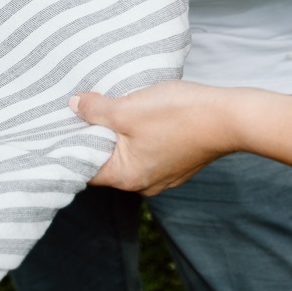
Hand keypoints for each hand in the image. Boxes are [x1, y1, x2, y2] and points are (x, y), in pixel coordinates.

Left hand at [72, 82, 236, 195]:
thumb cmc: (178, 115)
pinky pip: (148, 151)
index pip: (83, 168)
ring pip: (127, 154)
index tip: (59, 127)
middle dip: (93, 137)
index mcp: (127, 178)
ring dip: (118, 134)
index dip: (69, 146)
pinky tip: (138, 115)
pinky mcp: (178, 163)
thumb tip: (73, 106)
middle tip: (80, 112)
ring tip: (108, 109)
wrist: (232, 117)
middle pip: (105, 161)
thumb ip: (95, 110)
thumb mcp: (127, 109)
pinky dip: (139, 135)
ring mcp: (163, 175)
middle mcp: (144, 184)